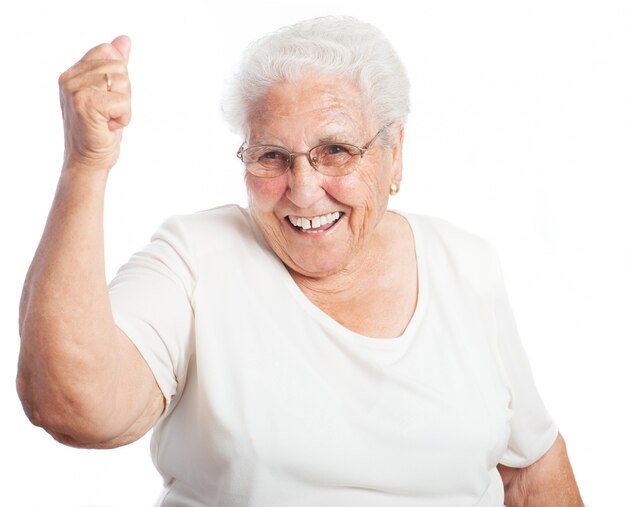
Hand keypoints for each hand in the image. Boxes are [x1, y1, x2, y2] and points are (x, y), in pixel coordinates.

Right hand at [58, 35, 130, 173]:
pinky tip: (108, 127)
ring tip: (107, 120)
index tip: (107, 99)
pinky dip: (123, 117)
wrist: (88, 161)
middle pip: (119, 67)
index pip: (108, 51)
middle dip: (123, 93)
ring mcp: (75, 89)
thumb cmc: (100, 131)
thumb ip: (114, 65)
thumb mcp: (109, 93)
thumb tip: (124, 39)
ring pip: (123, 82)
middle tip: (108, 113)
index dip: (118, 77)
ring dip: (124, 106)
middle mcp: (70, 78)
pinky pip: (123, 101)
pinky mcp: (85, 103)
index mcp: (73, 72)